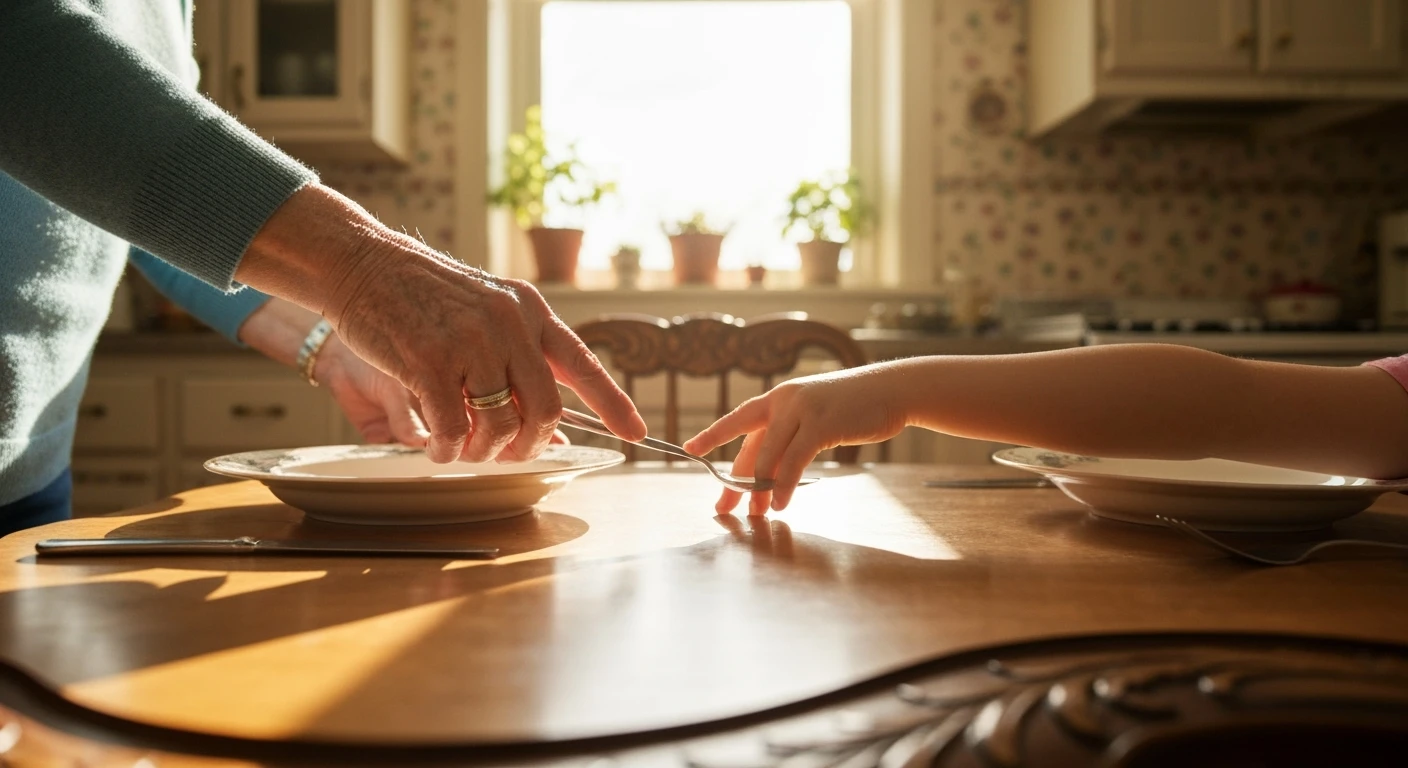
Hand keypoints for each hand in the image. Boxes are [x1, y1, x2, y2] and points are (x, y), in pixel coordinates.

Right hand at [235, 185, 645, 464]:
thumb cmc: (423, 295)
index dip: (614, 403)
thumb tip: (548, 415)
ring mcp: (470, 342)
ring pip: (500, 425)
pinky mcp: (430, 360)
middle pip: (545, 409)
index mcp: (529, 310)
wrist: (363, 263)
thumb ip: (517, 351)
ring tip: (466, 451)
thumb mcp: (485, 306)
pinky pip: (454, 428)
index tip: (637, 433)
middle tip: (510, 456)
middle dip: (531, 445)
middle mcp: (508, 324)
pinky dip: (449, 449)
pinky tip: (439, 447)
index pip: (582, 363)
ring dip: (484, 452)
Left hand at [683, 364, 908, 514]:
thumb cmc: (854, 407)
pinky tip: (780, 503)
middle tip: (723, 506)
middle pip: (749, 445)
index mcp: (778, 398)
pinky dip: (784, 484)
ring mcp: (801, 409)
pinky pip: (794, 460)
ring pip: (769, 455)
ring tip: (755, 514)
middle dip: (734, 479)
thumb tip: (769, 473)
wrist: (891, 390)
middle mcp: (784, 400)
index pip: (738, 420)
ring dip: (760, 488)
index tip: (690, 449)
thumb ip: (791, 437)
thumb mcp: (815, 417)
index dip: (713, 434)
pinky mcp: (820, 423)